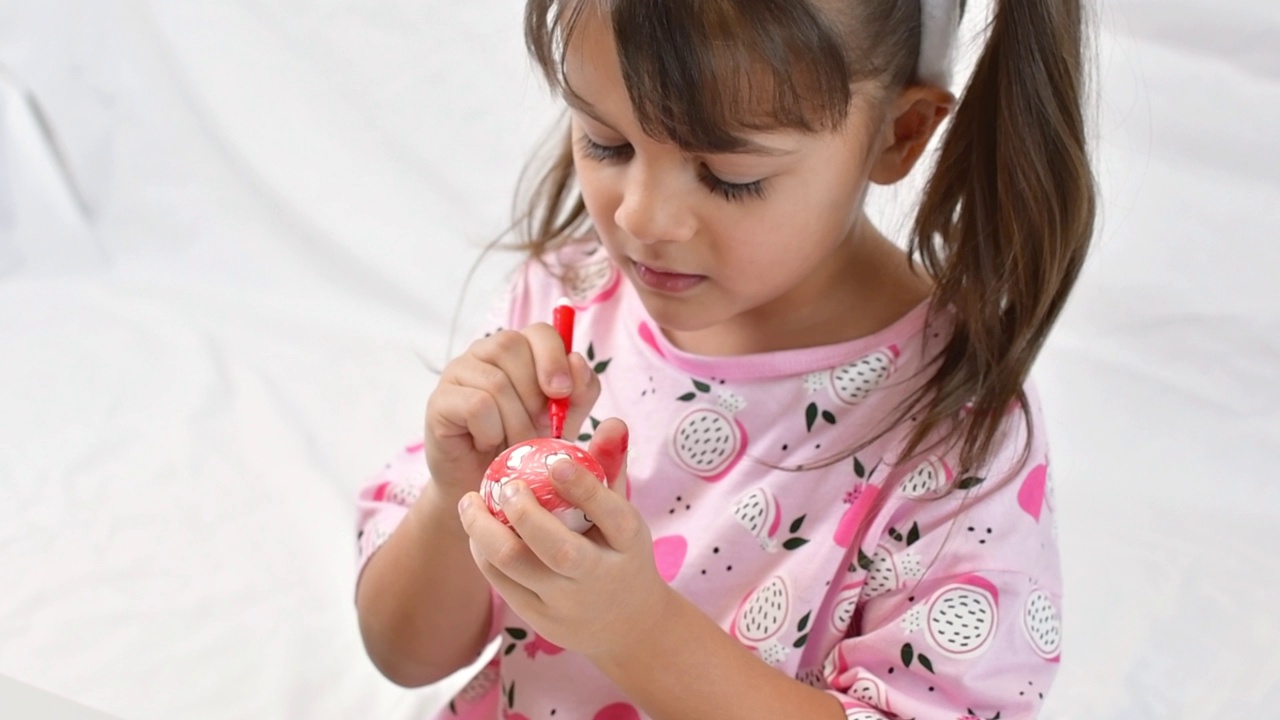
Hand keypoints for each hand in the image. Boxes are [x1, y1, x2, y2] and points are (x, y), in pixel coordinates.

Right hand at [425, 325, 600, 498]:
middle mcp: (484, 352)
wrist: (491, 489)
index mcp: (518, 351)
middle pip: (511, 346)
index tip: (562, 392)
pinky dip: (492, 431)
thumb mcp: (565, 421)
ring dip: (515, 422)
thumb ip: (579, 392)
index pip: (539, 331)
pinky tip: (488, 444)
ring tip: (515, 446)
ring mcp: (457, 373)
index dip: (553, 357)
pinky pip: (476, 406)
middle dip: (534, 395)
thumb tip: (577, 361)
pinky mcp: (439, 400)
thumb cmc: (527, 449)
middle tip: (537, 428)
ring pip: (496, 381)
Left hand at [457, 419, 669, 659]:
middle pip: (558, 549)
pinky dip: (482, 550)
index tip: (555, 461)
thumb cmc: (620, 552)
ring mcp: (566, 603)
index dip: (583, 486)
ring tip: (470, 501)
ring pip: (516, 566)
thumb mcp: (625, 513)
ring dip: (484, 529)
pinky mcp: (539, 619)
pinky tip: (475, 526)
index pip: (611, 514)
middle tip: (506, 484)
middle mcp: (599, 577)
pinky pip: (500, 581)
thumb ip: (612, 467)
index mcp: (629, 544)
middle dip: (525, 513)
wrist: (626, 624)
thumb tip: (611, 421)